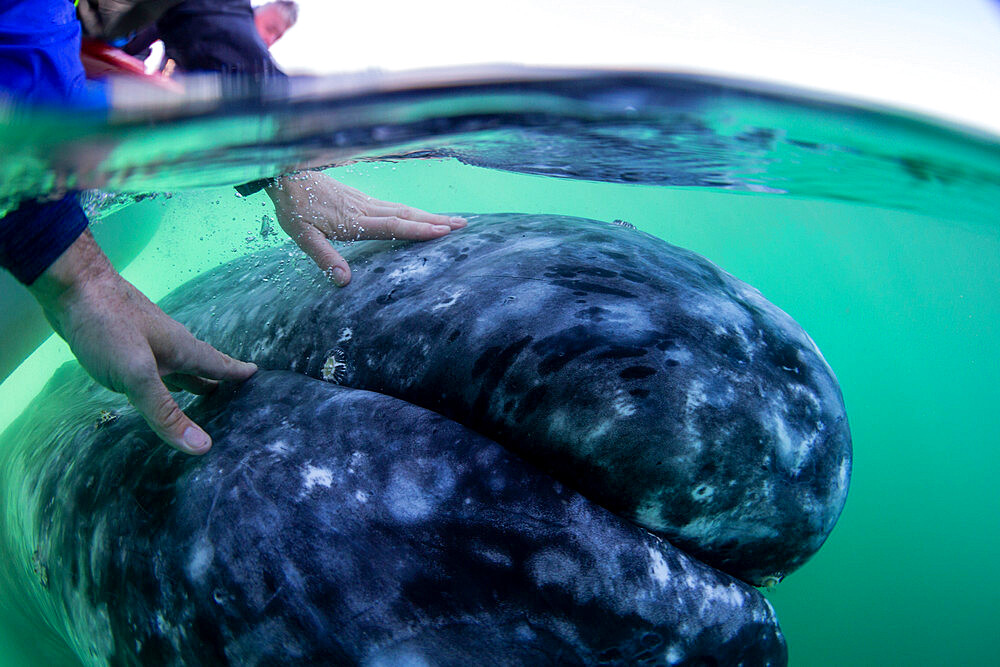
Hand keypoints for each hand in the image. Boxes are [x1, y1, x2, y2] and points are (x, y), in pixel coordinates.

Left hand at [29, 230, 256, 454]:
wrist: (71, 285)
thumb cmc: (107, 326)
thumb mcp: (137, 376)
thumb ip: (166, 412)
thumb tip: (203, 446)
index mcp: (182, 349)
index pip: (219, 365)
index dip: (238, 374)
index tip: (259, 376)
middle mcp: (170, 343)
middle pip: (202, 366)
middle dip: (220, 380)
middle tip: (237, 393)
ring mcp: (147, 340)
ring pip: (178, 364)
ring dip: (193, 378)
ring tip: (206, 390)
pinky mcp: (125, 339)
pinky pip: (156, 363)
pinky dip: (167, 375)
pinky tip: (157, 378)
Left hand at [264, 171, 465, 284]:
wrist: (286, 173)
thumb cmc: (293, 206)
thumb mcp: (303, 237)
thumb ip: (324, 258)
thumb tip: (344, 281)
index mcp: (355, 221)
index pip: (393, 226)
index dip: (419, 230)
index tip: (444, 232)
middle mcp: (365, 209)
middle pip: (406, 215)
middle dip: (435, 221)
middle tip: (463, 225)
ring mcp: (365, 202)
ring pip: (402, 209)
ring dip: (428, 214)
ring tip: (450, 219)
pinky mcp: (360, 198)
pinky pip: (393, 205)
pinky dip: (412, 210)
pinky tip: (418, 213)